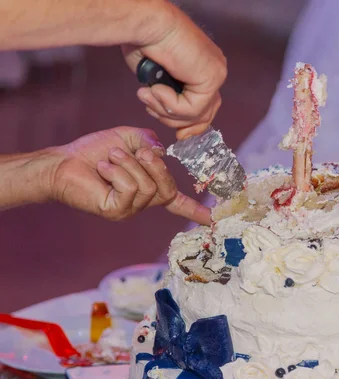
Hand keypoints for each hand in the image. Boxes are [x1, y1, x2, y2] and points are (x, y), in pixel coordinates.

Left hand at [47, 126, 210, 223]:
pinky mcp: (115, 211)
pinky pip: (130, 190)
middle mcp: (142, 202)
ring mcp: (130, 209)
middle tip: (140, 152)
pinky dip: (117, 173)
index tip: (213, 219)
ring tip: (111, 157)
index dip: (196, 210)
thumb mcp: (129, 138)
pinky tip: (103, 168)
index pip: (177, 202)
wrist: (64, 161)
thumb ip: (149, 141)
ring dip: (130, 164)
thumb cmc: (94, 151)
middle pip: (168, 189)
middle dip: (156, 167)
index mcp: (149, 187)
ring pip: (148, 187)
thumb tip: (162, 153)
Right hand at [122, 2, 226, 139]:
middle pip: (205, 114)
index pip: (206, 106)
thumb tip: (173, 121)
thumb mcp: (156, 79)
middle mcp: (214, 70)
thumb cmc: (142, 43)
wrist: (145, 25)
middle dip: (179, 123)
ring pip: (196, 115)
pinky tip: (156, 88)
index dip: (191, 124)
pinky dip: (170, 104)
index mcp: (203, 69)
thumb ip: (169, 99)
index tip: (179, 136)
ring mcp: (216, 74)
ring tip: (147, 94)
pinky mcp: (212, 78)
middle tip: (154, 113)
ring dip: (165, 111)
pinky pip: (192, 109)